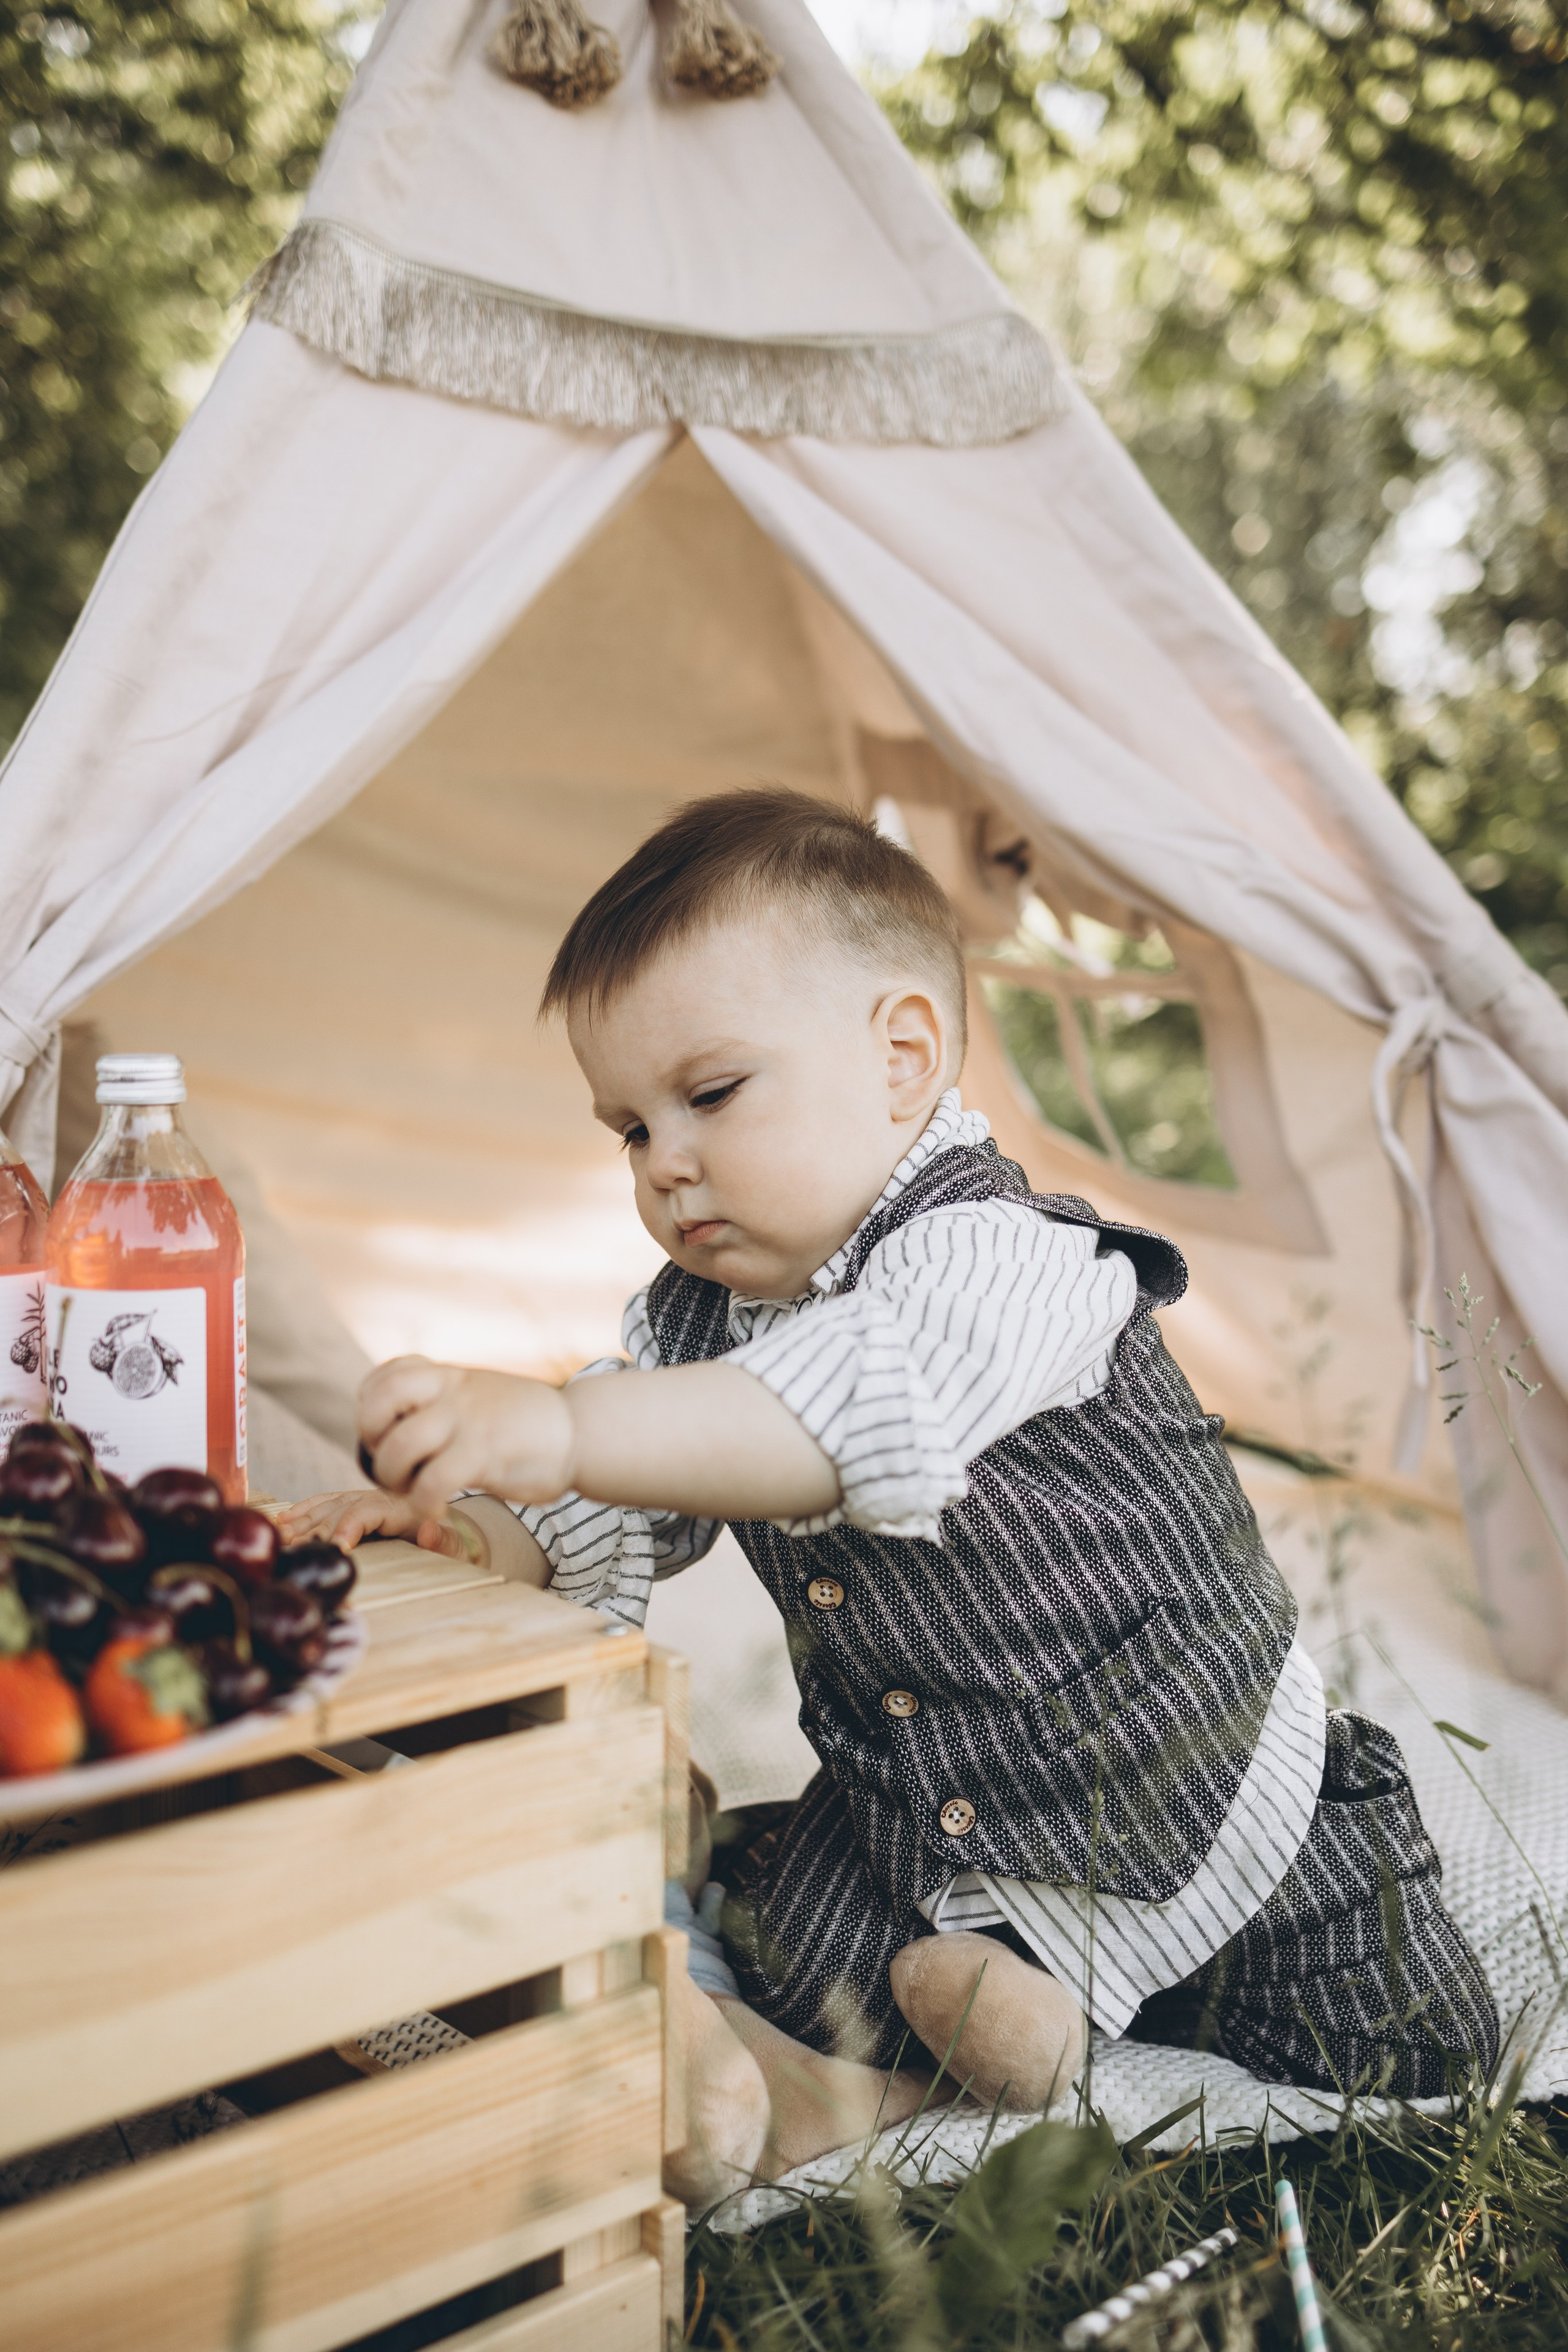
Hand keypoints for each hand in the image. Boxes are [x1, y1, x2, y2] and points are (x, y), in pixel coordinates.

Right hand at [274, 1487, 474, 1560]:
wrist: (457, 1530)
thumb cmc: (456, 1545)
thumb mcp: (459, 1548)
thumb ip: (446, 1542)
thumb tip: (428, 1531)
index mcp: (403, 1508)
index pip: (369, 1511)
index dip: (349, 1527)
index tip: (335, 1547)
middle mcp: (381, 1499)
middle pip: (342, 1508)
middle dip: (315, 1528)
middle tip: (292, 1548)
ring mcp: (366, 1499)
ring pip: (328, 1505)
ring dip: (302, 1520)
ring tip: (279, 1535)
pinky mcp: (356, 1503)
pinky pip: (326, 1501)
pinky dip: (304, 1509)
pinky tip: (283, 1519)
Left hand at [356, 1357, 574, 1521]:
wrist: (582, 1432)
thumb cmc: (528, 1423)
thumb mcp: (481, 1394)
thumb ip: (445, 1399)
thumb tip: (404, 1420)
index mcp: (450, 1377)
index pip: (385, 1375)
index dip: (370, 1408)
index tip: (385, 1434)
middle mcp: (453, 1392)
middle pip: (379, 1402)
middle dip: (370, 1442)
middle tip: (391, 1467)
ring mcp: (468, 1421)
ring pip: (400, 1444)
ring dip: (393, 1478)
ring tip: (411, 1491)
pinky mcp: (485, 1454)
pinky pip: (433, 1481)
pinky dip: (424, 1502)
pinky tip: (438, 1508)